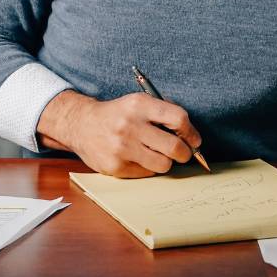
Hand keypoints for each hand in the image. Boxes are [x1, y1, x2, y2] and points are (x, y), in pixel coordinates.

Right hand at [36, 90, 202, 177]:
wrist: (82, 125)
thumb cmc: (118, 114)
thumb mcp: (138, 102)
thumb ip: (164, 112)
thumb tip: (191, 135)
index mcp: (139, 105)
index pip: (179, 119)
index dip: (191, 132)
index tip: (194, 140)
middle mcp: (130, 126)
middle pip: (175, 147)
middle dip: (185, 153)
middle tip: (183, 153)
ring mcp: (122, 148)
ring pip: (164, 165)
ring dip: (166, 162)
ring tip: (158, 154)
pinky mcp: (116, 167)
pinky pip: (147, 173)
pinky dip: (148, 168)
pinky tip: (139, 158)